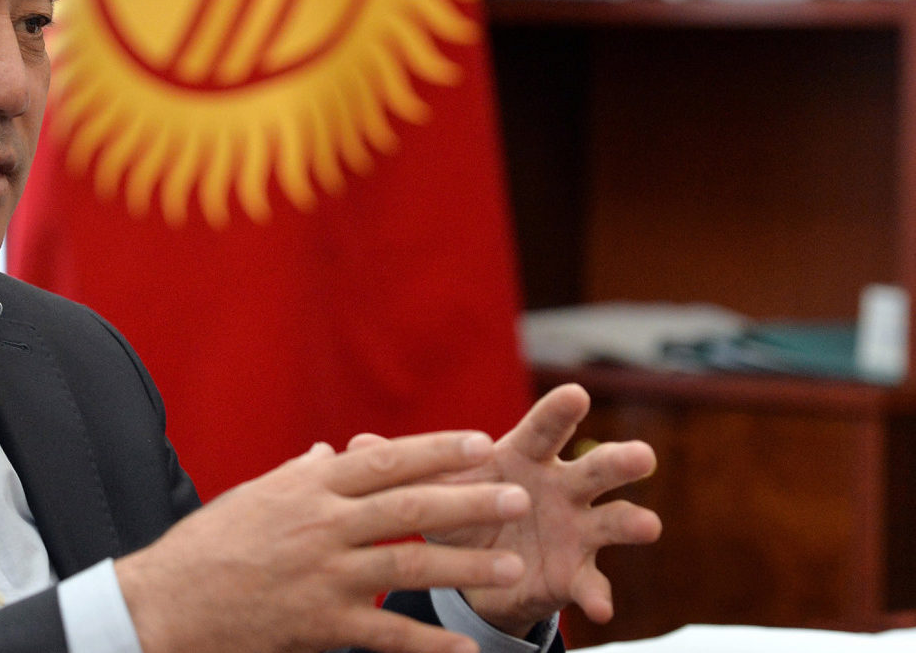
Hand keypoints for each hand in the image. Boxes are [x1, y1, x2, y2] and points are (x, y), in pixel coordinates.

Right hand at [115, 431, 535, 652]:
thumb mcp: (252, 497)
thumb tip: (332, 453)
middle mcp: (321, 525)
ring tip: (510, 565)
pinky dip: (429, 642)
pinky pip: (388, 633)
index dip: (437, 450)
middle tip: (518, 496)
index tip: (482, 444)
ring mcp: (324, 576)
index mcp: (307, 488)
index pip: (385, 460)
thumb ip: (299, 475)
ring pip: (409, 563)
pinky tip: (465, 647)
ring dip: (465, 564)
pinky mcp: (322, 625)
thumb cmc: (206, 547)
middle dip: (469, 500)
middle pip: (410, 505)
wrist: (166, 604)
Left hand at [364, 383, 661, 635]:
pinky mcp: (575, 573)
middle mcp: (561, 488)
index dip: (560, 412)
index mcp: (526, 459)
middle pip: (595, 469)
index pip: (545, 430)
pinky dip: (598, 595)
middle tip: (641, 455)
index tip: (577, 393)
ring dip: (631, 521)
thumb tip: (355, 443)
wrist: (473, 570)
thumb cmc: (459, 512)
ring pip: (612, 521)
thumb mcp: (433, 489)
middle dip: (618, 461)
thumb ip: (406, 468)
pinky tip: (599, 609)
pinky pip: (592, 583)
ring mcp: (576, 530)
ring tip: (647, 524)